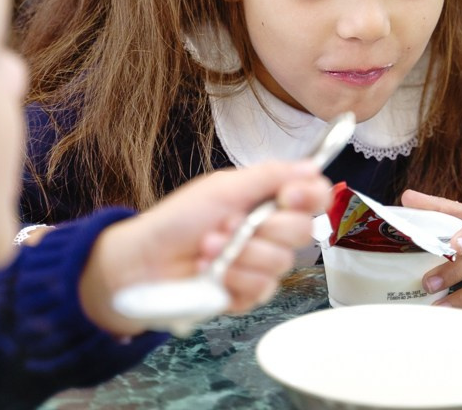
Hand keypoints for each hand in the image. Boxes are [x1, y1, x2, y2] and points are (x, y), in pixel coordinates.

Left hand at [78, 161, 330, 334]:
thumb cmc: (180, 218)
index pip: (315, 197)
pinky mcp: (249, 293)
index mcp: (268, 200)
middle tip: (228, 222)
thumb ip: (270, 176)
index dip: (311, 197)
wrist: (146, 259)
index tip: (288, 196)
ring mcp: (262, 264)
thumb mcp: (224, 187)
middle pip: (304, 232)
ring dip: (239, 252)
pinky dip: (232, 276)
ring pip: (281, 262)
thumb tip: (312, 167)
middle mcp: (271, 232)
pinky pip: (262, 288)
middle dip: (263, 228)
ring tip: (208, 246)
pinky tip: (209, 270)